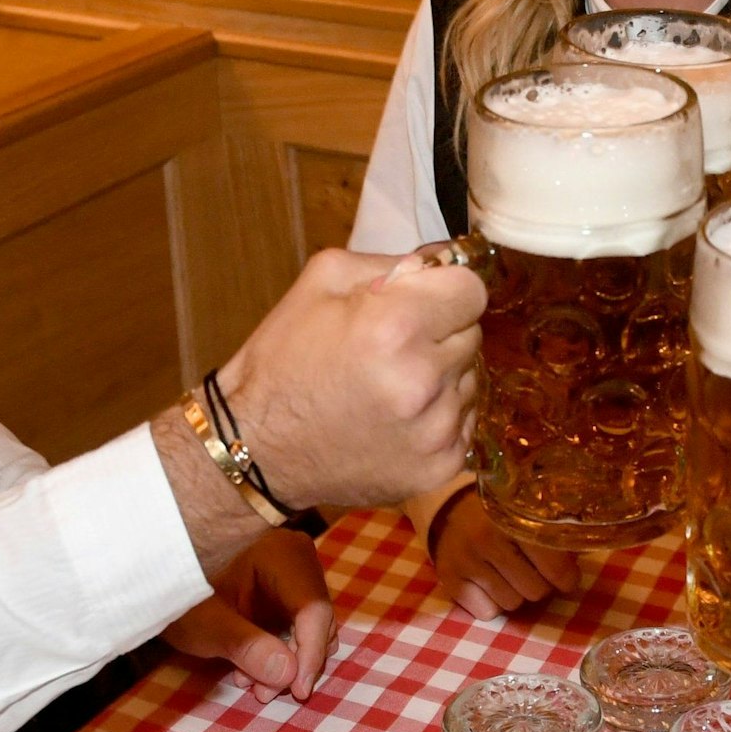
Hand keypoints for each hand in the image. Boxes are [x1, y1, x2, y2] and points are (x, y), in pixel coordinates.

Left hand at [163, 529, 337, 702]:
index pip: (313, 608)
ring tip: (249, 683)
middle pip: (316, 618)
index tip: (296, 690)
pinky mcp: (284, 590)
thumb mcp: (207, 624)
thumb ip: (246, 646)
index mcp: (281, 553)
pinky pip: (297, 625)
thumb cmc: (180, 593)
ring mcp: (292, 573)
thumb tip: (288, 673)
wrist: (159, 574)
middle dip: (294, 661)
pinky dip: (279, 651)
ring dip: (285, 660)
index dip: (310, 653)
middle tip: (263, 693)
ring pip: (309, 626)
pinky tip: (248, 670)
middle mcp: (295, 557)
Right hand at [219, 248, 483, 510]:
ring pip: (470, 380)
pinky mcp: (440, 467)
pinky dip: (438, 418)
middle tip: (392, 347)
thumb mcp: (321, 282)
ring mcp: (436, 431)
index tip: (420, 303)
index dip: (444, 291)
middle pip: (473, 334)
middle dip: (440, 333)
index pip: (472, 291)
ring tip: (390, 386)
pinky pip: (464, 423)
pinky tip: (396, 419)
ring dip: (441, 377)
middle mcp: (424, 380)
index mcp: (396, 326)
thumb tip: (438, 265)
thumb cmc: (284, 358)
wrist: (258, 448)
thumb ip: (389, 264)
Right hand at [430, 493, 581, 619]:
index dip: (567, 578)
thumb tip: (591, 550)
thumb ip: (559, 535)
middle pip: (536, 592)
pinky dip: (492, 603)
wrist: (452, 509)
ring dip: (516, 594)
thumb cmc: (502, 515)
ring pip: (512, 604)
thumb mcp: (532, 515)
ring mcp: (465, 560)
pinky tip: (488, 582)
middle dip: (540, 585)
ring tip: (509, 574)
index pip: (556, 570)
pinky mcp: (449, 578)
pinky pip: (487, 612)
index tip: (566, 575)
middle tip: (534, 571)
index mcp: (515, 520)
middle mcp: (486, 539)